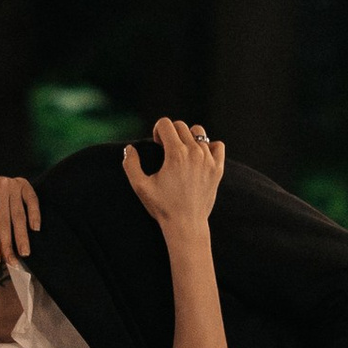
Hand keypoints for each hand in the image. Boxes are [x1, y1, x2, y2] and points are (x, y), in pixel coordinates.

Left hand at [0, 170, 40, 268]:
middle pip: (4, 220)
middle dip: (8, 244)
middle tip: (11, 262)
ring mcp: (12, 183)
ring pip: (19, 215)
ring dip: (22, 236)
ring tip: (24, 253)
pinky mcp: (23, 184)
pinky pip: (32, 200)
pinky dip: (35, 214)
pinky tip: (35, 229)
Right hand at [123, 113, 223, 231]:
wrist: (186, 224)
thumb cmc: (163, 207)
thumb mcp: (140, 187)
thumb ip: (131, 164)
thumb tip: (129, 148)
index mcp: (175, 153)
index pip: (166, 123)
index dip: (157, 130)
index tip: (157, 145)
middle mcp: (194, 152)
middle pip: (181, 126)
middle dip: (170, 133)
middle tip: (166, 151)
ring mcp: (208, 159)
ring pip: (199, 132)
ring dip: (188, 137)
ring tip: (182, 153)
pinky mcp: (218, 168)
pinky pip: (217, 146)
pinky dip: (209, 147)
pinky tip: (200, 157)